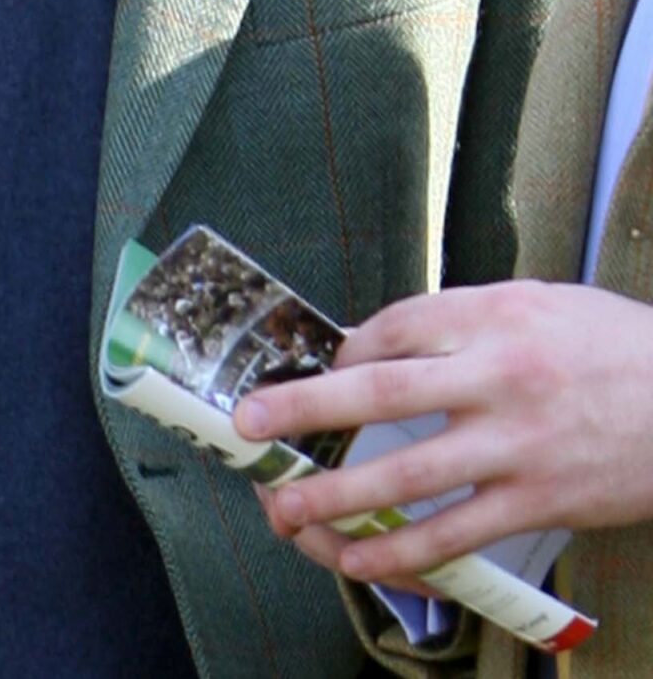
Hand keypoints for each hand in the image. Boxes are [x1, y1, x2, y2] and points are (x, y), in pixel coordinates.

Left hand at [228, 280, 652, 583]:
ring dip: (338, 494)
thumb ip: (464, 320)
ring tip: (285, 507)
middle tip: (245, 425)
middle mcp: (498, 376)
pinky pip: (458, 531)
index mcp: (494, 317)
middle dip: (305, 409)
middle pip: (380, 391)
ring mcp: (518, 444)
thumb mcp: (541, 304)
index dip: (344, 351)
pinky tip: (360, 557)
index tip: (318, 369)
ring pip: (409, 474)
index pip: (393, 328)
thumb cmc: (618, 349)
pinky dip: (404, 549)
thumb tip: (384, 342)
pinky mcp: (541, 500)